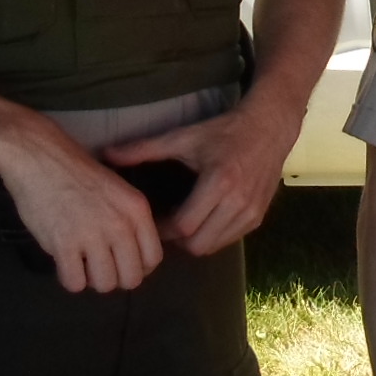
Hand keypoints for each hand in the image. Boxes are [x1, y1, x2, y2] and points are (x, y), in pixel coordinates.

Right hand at [0, 111, 164, 295]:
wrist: (39, 156)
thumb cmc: (76, 171)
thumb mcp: (118, 190)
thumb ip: (129, 220)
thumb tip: (132, 256)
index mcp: (137, 210)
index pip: (153, 258)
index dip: (138, 267)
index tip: (122, 263)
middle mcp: (120, 225)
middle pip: (131, 278)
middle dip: (115, 277)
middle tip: (98, 265)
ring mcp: (92, 235)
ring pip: (104, 284)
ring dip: (91, 279)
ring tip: (80, 263)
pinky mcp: (63, 244)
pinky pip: (74, 283)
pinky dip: (69, 279)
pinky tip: (64, 263)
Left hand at [103, 95, 295, 257]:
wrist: (269, 128)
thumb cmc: (224, 131)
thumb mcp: (184, 137)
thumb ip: (143, 149)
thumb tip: (106, 154)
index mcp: (219, 182)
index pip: (184, 225)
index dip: (163, 229)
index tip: (152, 220)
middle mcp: (238, 202)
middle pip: (198, 244)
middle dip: (177, 239)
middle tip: (166, 224)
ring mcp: (251, 212)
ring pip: (213, 246)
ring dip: (195, 239)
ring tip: (184, 222)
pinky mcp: (259, 217)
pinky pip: (228, 240)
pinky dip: (213, 236)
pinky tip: (205, 218)